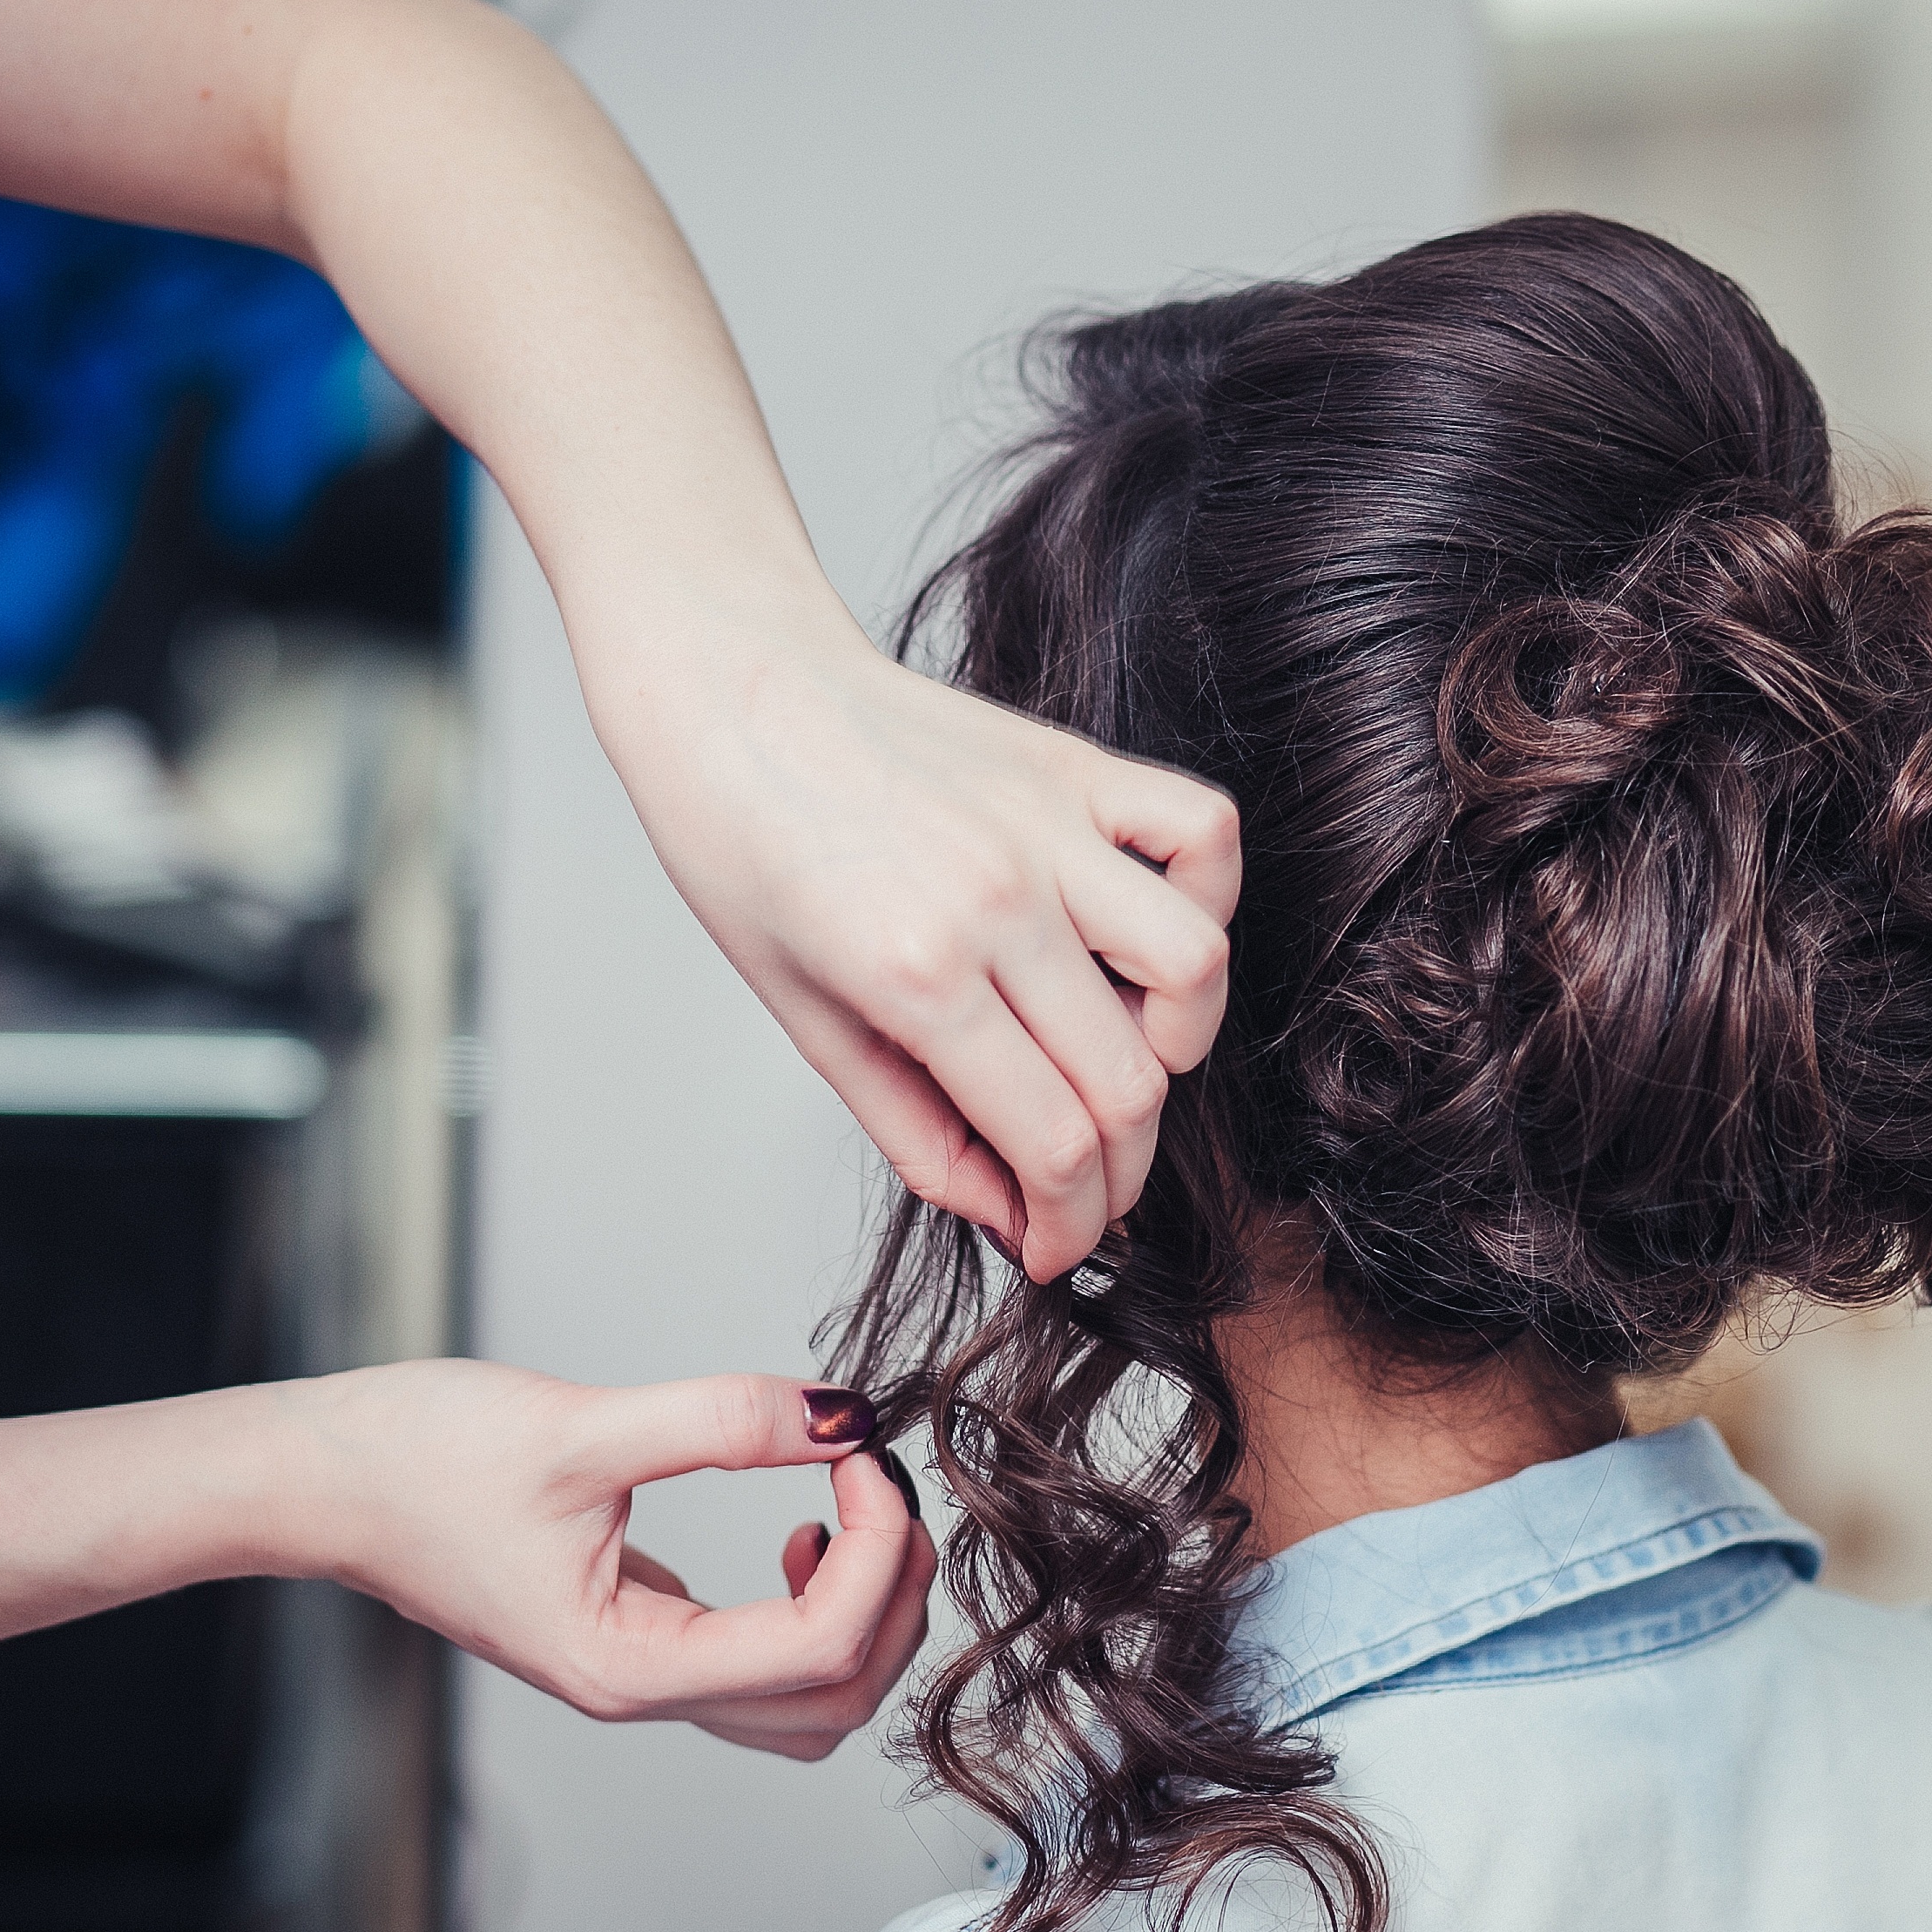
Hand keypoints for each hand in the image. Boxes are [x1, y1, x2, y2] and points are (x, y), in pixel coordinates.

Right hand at [277, 1361, 936, 1759]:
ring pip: (807, 1702)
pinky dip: (816, 1609)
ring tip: (848, 1510)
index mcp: (627, 1667)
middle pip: (834, 1702)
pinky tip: (798, 1528)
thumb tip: (844, 1416)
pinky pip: (763, 1665)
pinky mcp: (634, 1638)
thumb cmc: (416, 1461)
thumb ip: (721, 1421)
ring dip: (861, 1617)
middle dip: (893, 1600)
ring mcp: (638, 1674)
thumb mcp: (582, 1425)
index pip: (820, 1648)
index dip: (875, 1551)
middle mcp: (639, 1691)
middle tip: (883, 1487)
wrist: (319, 1481)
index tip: (863, 1454)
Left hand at [614, 627, 1241, 1280]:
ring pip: (1195, 968)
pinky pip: (1204, 833)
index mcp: (915, 976)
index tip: (1057, 1247)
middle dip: (1120, 1175)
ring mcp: (1048, 827)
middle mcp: (999, 902)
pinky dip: (1204, 898)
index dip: (1070, 1226)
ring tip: (1123, 1055)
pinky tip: (1147, 934)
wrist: (727, 685)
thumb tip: (1005, 1213)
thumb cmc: (742, 845)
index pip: (1054, 1145)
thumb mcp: (800, 1017)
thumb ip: (912, 1128)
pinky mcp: (1075, 768)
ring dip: (1179, 1042)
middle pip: (1131, 1085)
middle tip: (1085, 1195)